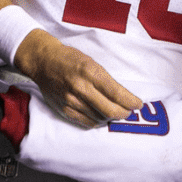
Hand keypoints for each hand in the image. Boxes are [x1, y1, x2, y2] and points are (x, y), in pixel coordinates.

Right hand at [14, 30, 141, 127]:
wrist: (43, 62)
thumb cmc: (69, 59)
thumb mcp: (91, 62)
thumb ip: (105, 79)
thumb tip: (123, 97)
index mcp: (90, 72)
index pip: (116, 93)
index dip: (130, 101)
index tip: (138, 104)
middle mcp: (80, 88)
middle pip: (110, 110)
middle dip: (124, 113)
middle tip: (129, 111)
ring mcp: (71, 100)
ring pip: (100, 118)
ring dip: (111, 117)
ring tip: (115, 112)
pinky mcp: (64, 110)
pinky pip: (86, 122)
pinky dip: (98, 121)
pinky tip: (101, 116)